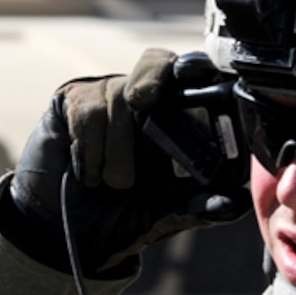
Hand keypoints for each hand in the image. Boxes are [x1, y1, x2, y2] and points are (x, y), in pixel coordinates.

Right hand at [4, 50, 248, 275]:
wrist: (60, 233)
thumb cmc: (118, 220)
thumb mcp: (162, 218)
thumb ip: (196, 207)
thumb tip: (235, 202)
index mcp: (175, 120)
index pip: (193, 76)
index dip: (197, 67)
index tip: (194, 74)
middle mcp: (145, 101)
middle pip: (157, 61)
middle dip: (153, 77)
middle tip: (143, 103)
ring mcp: (107, 97)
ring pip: (120, 95)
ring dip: (116, 149)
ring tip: (112, 182)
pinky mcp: (71, 102)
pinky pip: (87, 109)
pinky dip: (89, 147)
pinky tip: (87, 171)